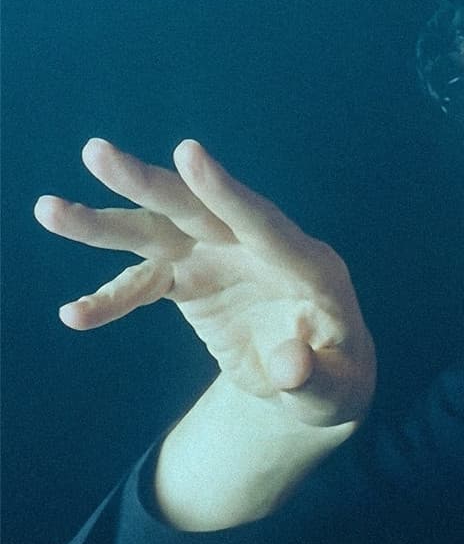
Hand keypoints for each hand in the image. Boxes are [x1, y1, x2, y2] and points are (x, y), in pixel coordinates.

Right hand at [35, 138, 375, 429]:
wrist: (316, 379)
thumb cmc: (334, 382)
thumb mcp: (334, 391)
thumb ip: (314, 377)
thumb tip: (290, 368)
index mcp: (310, 267)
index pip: (265, 224)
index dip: (226, 192)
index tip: (188, 153)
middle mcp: (261, 250)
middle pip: (202, 210)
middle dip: (151, 184)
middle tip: (96, 152)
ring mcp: (223, 259)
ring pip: (161, 233)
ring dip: (106, 224)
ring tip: (48, 209)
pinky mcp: (193, 280)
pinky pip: (144, 285)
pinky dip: (110, 300)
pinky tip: (74, 317)